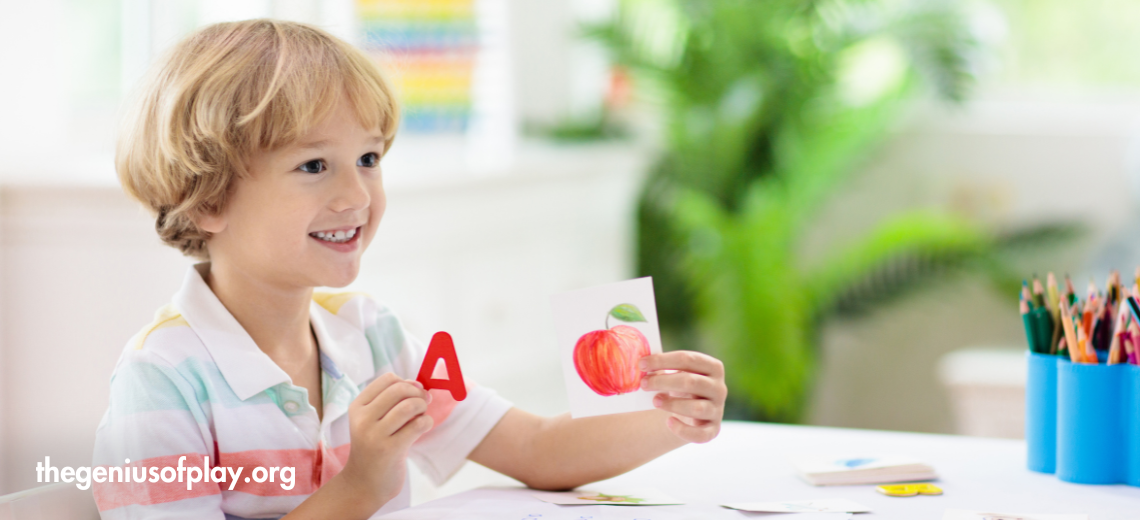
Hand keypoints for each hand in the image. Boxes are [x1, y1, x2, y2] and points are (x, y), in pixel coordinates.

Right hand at [337, 373, 433, 508]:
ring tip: (422, 415)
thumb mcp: (372, 421)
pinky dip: (427, 422)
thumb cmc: (374, 447)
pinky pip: (417, 425)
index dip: (406, 382)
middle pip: (399, 389)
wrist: (364, 483)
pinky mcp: (390, 450)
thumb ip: (392, 401)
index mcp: (357, 407)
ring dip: (423, 407)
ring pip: (409, 406)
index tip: (414, 392)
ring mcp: (375, 435)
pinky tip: (423, 427)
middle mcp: (363, 419)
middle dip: (418, 393)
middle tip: (424, 403)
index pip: (387, 379)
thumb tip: (418, 384)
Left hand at [639, 351, 725, 443]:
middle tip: (644, 384)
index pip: (688, 359)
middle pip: (690, 382)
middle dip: (663, 382)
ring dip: (672, 404)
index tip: (641, 364)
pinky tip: (669, 422)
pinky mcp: (713, 430)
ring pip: (696, 408)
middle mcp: (719, 388)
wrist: (690, 413)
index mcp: (713, 367)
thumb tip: (643, 365)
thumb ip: (664, 368)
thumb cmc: (681, 387)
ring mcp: (717, 410)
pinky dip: (682, 429)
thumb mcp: (676, 374)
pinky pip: (700, 434)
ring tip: (655, 401)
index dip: (663, 360)